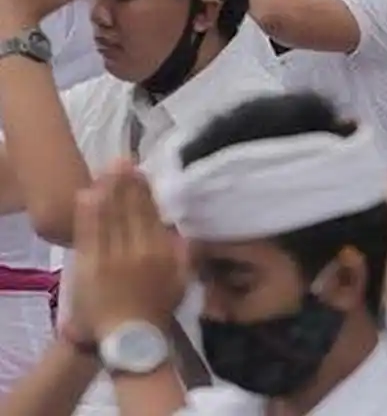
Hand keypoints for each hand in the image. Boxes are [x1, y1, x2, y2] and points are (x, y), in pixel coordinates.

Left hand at [73, 162, 185, 337]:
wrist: (128, 338)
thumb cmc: (158, 308)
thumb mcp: (183, 280)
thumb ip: (186, 253)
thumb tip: (186, 230)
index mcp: (161, 252)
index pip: (149, 213)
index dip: (143, 189)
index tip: (140, 170)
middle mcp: (137, 250)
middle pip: (129, 209)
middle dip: (125, 182)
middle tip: (122, 159)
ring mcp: (112, 257)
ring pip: (109, 216)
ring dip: (107, 190)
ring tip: (107, 170)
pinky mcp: (90, 265)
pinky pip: (89, 233)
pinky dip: (88, 213)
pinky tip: (88, 194)